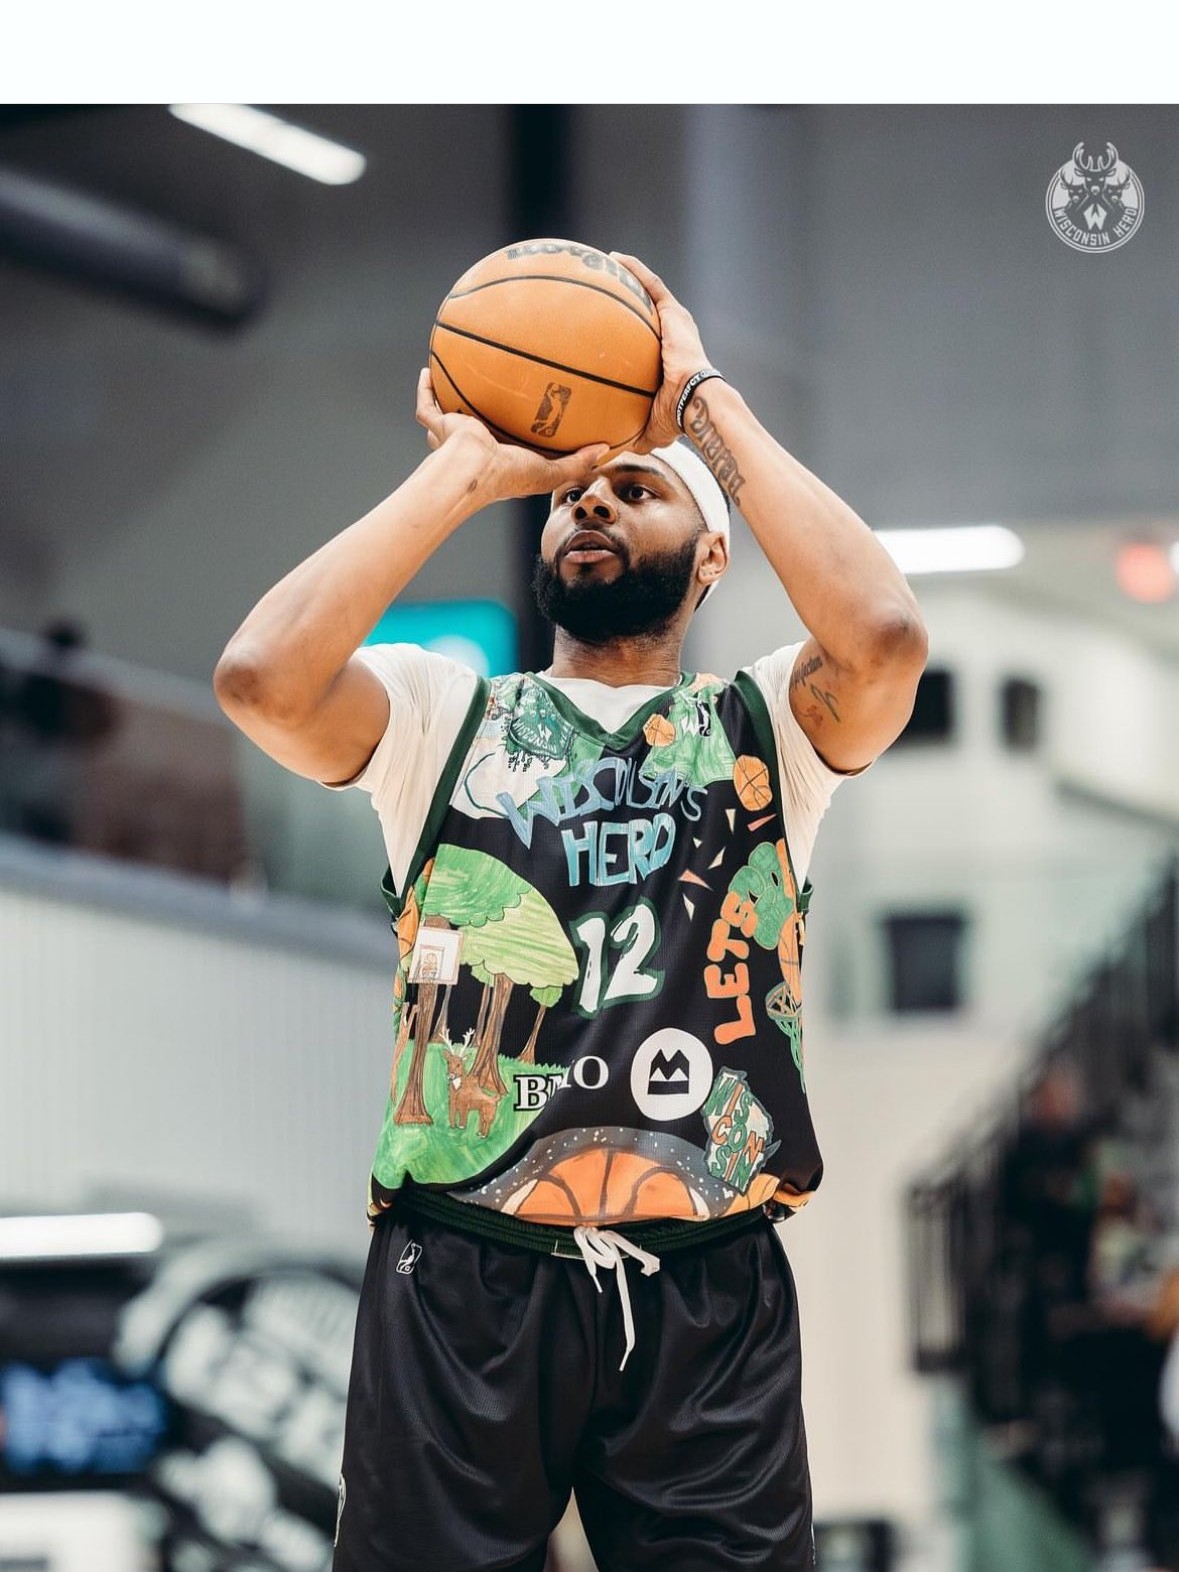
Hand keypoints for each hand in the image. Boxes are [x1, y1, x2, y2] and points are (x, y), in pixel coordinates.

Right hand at [415, 369, 608, 502]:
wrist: (474, 470)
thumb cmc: (509, 477)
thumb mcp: (550, 472)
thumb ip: (577, 462)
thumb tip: (604, 448)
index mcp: (499, 461)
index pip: (507, 447)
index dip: (515, 437)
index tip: (526, 422)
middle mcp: (475, 448)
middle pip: (477, 429)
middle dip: (481, 417)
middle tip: (491, 398)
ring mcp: (454, 438)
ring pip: (448, 417)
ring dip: (451, 400)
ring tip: (458, 379)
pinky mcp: (440, 426)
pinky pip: (427, 405)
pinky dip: (425, 389)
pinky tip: (428, 370)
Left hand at [609, 252, 710, 451]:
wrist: (695, 403)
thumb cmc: (677, 419)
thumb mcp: (648, 429)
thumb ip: (629, 434)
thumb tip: (606, 451)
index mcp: (668, 360)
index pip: (645, 340)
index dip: (628, 332)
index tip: (608, 326)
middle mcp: (672, 336)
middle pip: (646, 310)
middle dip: (627, 298)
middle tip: (602, 287)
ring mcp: (674, 322)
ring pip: (649, 291)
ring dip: (629, 276)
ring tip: (606, 263)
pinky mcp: (674, 314)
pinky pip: (651, 285)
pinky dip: (634, 271)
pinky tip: (615, 259)